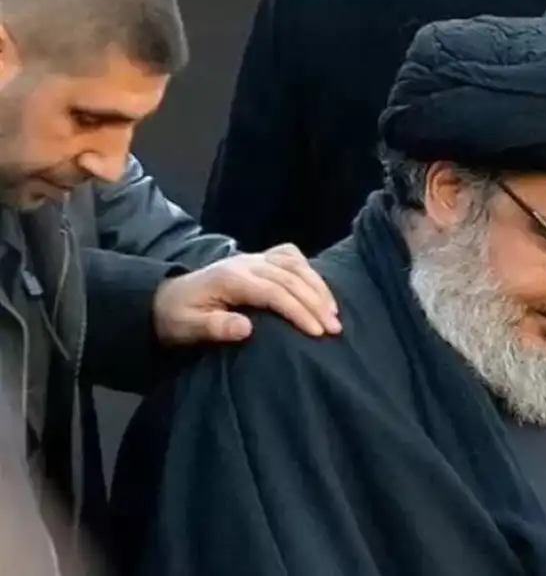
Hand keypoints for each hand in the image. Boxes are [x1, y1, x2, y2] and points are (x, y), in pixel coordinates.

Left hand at [153, 243, 341, 344]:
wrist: (167, 298)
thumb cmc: (178, 318)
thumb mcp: (187, 328)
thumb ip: (215, 328)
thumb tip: (247, 328)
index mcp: (231, 278)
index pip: (274, 292)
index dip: (298, 311)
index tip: (317, 332)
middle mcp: (246, 263)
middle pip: (291, 279)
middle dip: (316, 303)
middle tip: (334, 329)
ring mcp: (254, 258)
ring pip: (296, 266)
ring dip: (319, 288)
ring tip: (334, 313)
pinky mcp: (260, 259)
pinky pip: (291, 257)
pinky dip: (310, 271)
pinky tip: (321, 289)